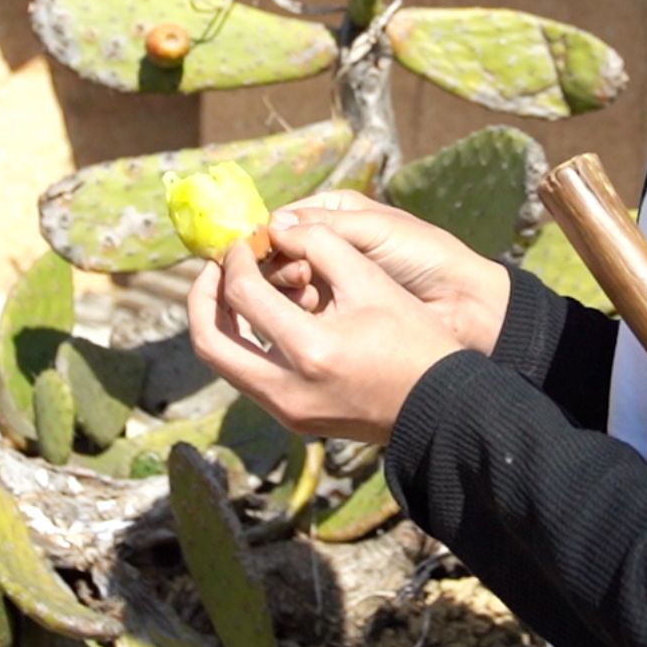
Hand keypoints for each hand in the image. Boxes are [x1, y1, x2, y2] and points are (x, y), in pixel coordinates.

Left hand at [186, 221, 468, 443]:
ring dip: (220, 321)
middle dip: (202, 297)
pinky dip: (244, 342)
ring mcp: (287, 411)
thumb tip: (278, 227)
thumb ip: (321, 243)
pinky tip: (263, 315)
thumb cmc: (417, 341)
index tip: (243, 241)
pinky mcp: (294, 419)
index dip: (235, 260)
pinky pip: (248, 377)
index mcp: (311, 350)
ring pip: (224, 363)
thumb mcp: (372, 281)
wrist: (444, 409)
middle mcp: (288, 389)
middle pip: (209, 342)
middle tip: (217, 267)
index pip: (242, 296)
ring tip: (238, 286)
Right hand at [263, 191, 512, 355]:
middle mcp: (328, 244)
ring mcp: (331, 280)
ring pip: (286, 282)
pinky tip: (307, 313)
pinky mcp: (337, 313)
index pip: (285, 219)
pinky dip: (298, 311)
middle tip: (291, 275)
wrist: (463, 305)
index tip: (255, 250)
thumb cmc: (425, 256)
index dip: (267, 234)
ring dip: (286, 287)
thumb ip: (323, 228)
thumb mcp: (374, 231)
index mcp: (336, 212)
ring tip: (304, 293)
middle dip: (276, 263)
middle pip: (279, 252)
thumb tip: (270, 225)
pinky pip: (302, 309)